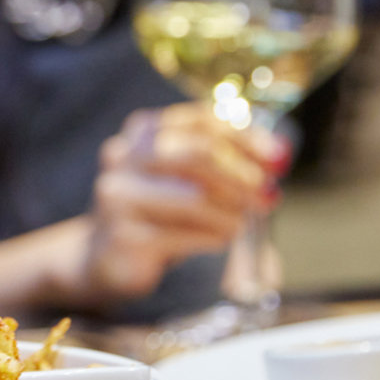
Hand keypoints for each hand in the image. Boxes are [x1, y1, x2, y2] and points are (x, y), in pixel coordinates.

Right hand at [84, 103, 285, 299]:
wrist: (104, 257)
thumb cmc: (157, 213)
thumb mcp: (186, 178)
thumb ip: (224, 162)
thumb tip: (276, 158)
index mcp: (141, 131)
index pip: (201, 121)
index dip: (245, 137)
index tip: (276, 158)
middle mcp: (123, 156)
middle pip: (198, 154)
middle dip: (242, 175)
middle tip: (265, 195)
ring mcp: (118, 196)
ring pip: (195, 198)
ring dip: (230, 213)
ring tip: (239, 224)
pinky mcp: (123, 236)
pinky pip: (184, 234)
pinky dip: (213, 237)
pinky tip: (218, 240)